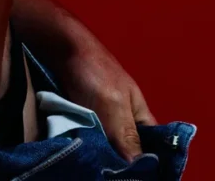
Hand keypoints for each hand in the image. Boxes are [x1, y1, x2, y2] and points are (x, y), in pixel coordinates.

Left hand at [52, 40, 156, 162]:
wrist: (60, 46)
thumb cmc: (93, 72)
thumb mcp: (115, 108)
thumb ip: (128, 138)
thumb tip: (142, 168)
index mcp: (140, 114)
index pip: (154, 146)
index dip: (150, 163)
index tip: (141, 177)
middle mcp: (123, 117)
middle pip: (127, 150)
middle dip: (120, 163)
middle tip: (109, 173)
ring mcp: (100, 116)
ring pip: (106, 146)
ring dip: (100, 155)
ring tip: (94, 166)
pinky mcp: (80, 115)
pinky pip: (87, 138)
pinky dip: (85, 145)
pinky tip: (80, 153)